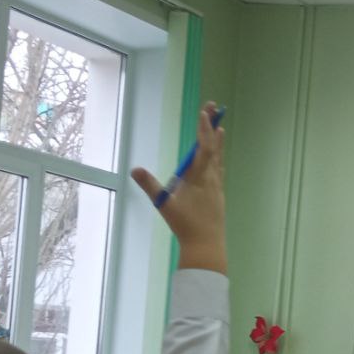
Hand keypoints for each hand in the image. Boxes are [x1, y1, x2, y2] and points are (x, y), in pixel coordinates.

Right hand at [131, 102, 226, 272]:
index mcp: (198, 178)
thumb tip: (135, 169)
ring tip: (219, 128)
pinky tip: (218, 159)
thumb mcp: (164, 205)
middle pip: (213, 148)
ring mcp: (217, 187)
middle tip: (214, 107)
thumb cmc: (185, 225)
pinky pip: (219, 171)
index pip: (203, 148)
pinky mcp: (218, 195)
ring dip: (217, 142)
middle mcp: (211, 179)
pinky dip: (218, 159)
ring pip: (218, 159)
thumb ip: (150, 186)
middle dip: (212, 126)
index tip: (204, 113)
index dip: (204, 129)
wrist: (206, 245)